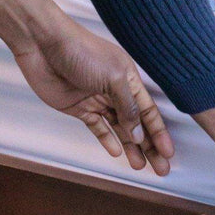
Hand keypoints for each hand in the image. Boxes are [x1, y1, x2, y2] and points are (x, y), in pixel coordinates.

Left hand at [0, 0, 173, 175]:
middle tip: (161, 169)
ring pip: (119, 129)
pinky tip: (116, 152)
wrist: (45, 46)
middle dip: (150, 146)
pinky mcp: (79, 107)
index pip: (149, 111)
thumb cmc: (82, 52)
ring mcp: (97, 100)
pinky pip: (97, 127)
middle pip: (137, 123)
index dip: (159, 133)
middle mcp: (116, 90)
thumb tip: (138, 132)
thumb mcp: (112, 77)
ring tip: (140, 167)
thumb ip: (127, 105)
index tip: (169, 153)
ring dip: (131, 147)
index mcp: (129, 79)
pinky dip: (107, 139)